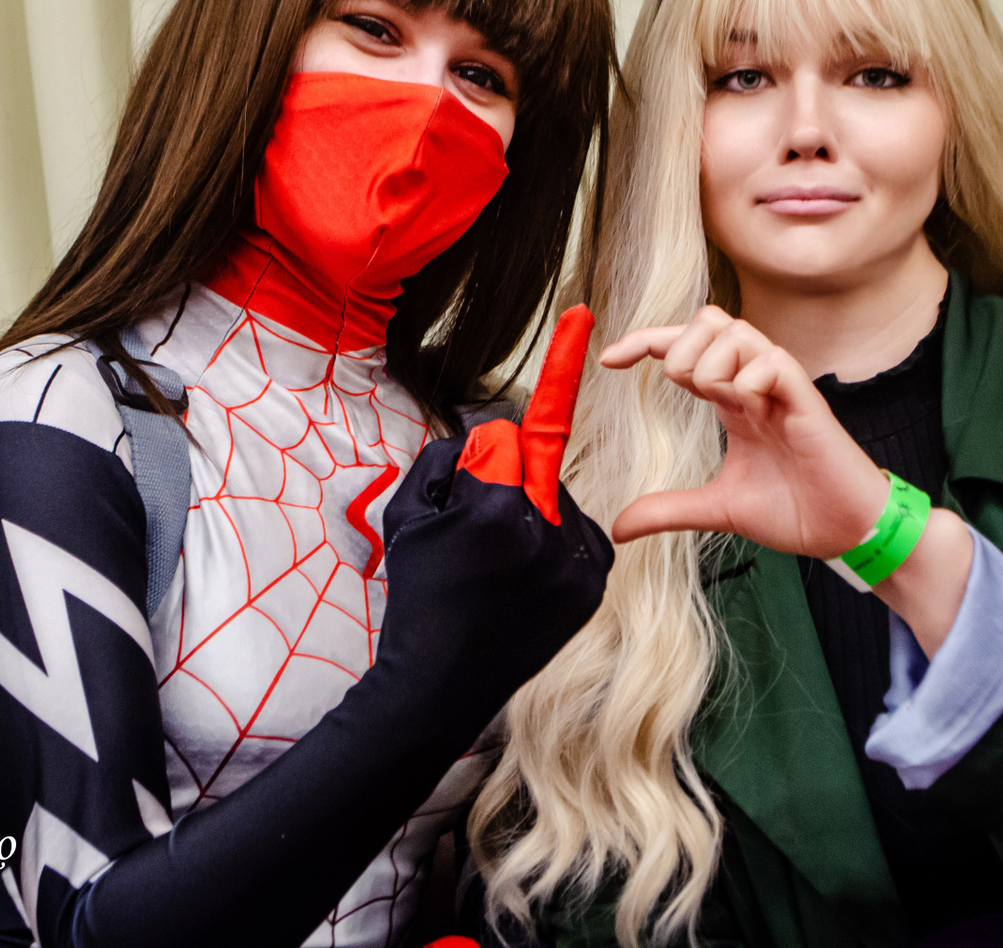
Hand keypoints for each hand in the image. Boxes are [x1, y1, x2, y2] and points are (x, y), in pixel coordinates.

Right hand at [377, 307, 612, 733]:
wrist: (440, 686)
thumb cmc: (417, 593)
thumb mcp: (410, 513)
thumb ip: (452, 459)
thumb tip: (492, 441)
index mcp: (497, 508)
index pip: (505, 434)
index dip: (556, 366)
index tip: (587, 317)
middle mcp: (547, 531)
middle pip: (528, 461)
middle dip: (498, 478)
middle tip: (468, 534)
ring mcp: (576, 562)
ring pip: (552, 494)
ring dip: (525, 508)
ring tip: (493, 565)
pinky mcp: (592, 584)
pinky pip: (576, 529)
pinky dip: (550, 537)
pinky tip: (520, 575)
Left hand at [598, 306, 888, 554]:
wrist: (845, 534)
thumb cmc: (795, 510)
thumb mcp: (716, 509)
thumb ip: (667, 510)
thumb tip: (619, 527)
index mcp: (732, 400)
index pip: (684, 347)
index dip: (644, 342)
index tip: (608, 361)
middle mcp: (754, 384)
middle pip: (709, 320)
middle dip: (679, 346)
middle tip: (683, 391)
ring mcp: (781, 389)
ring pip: (737, 331)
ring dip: (712, 362)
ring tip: (721, 402)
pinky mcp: (807, 401)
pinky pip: (773, 362)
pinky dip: (748, 380)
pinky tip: (752, 411)